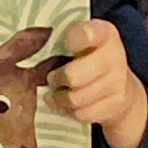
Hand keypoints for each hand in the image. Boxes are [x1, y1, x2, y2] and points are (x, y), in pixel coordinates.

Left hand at [55, 16, 146, 147]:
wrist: (121, 86)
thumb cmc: (89, 58)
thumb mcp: (80, 40)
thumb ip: (60, 37)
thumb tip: (26, 40)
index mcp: (104, 33)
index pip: (88, 33)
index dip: (73, 40)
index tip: (65, 44)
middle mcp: (115, 55)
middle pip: (74, 76)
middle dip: (57, 79)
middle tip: (51, 78)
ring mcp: (118, 81)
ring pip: (77, 98)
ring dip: (60, 98)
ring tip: (55, 92)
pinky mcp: (117, 104)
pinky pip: (84, 114)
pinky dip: (70, 111)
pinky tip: (66, 104)